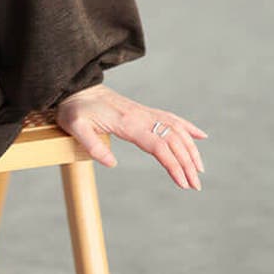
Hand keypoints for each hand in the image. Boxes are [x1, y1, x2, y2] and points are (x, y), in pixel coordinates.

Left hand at [54, 83, 207, 190]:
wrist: (74, 87)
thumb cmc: (73, 108)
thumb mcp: (75, 127)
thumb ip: (92, 145)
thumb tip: (112, 163)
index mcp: (128, 122)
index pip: (159, 145)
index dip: (174, 165)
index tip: (184, 183)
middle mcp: (140, 115)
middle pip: (173, 139)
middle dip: (187, 163)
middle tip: (195, 186)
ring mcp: (143, 112)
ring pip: (175, 129)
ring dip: (190, 149)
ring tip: (199, 170)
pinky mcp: (141, 111)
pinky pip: (170, 117)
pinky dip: (187, 127)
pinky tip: (200, 136)